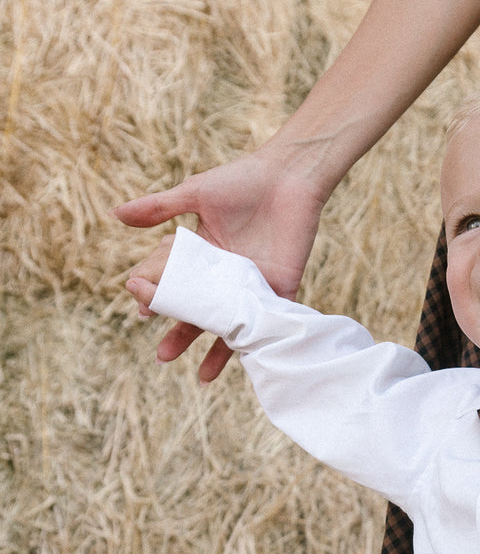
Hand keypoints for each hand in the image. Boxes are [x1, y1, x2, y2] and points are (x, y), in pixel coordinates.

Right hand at [112, 152, 324, 381]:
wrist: (291, 178)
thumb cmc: (243, 180)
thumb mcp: (195, 194)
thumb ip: (158, 208)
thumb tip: (115, 215)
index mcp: (203, 253)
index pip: (174, 282)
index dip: (158, 297)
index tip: (142, 311)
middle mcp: (224, 275)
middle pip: (198, 312)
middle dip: (180, 335)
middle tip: (162, 357)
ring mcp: (250, 286)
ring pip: (229, 325)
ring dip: (214, 350)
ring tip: (198, 376)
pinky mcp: (279, 291)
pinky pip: (264, 324)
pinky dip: (253, 344)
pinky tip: (241, 364)